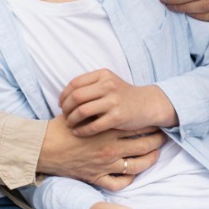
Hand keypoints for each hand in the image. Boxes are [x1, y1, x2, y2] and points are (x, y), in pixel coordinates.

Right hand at [37, 115, 164, 185]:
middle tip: (163, 138)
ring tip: (155, 154)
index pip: (137, 127)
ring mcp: (105, 165)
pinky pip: (119, 183)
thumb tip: (111, 104)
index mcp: (107, 129)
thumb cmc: (60, 128)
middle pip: (143, 145)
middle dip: (157, 141)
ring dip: (150, 160)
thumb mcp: (82, 112)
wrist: (43, 148)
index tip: (156, 122)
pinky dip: (128, 179)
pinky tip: (133, 174)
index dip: (150, 125)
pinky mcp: (96, 178)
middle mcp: (110, 148)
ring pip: (137, 166)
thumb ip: (99, 111)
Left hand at [60, 70, 176, 135]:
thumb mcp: (108, 82)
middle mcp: (108, 85)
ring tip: (70, 124)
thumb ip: (89, 85)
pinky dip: (82, 130)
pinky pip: (93, 125)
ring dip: (72, 120)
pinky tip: (78, 133)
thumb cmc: (122, 95)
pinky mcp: (117, 117)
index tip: (61, 104)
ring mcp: (113, 101)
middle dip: (66, 108)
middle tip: (64, 116)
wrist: (146, 104)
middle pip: (76, 97)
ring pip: (82, 111)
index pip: (75, 83)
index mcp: (103, 75)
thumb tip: (65, 96)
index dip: (64, 95)